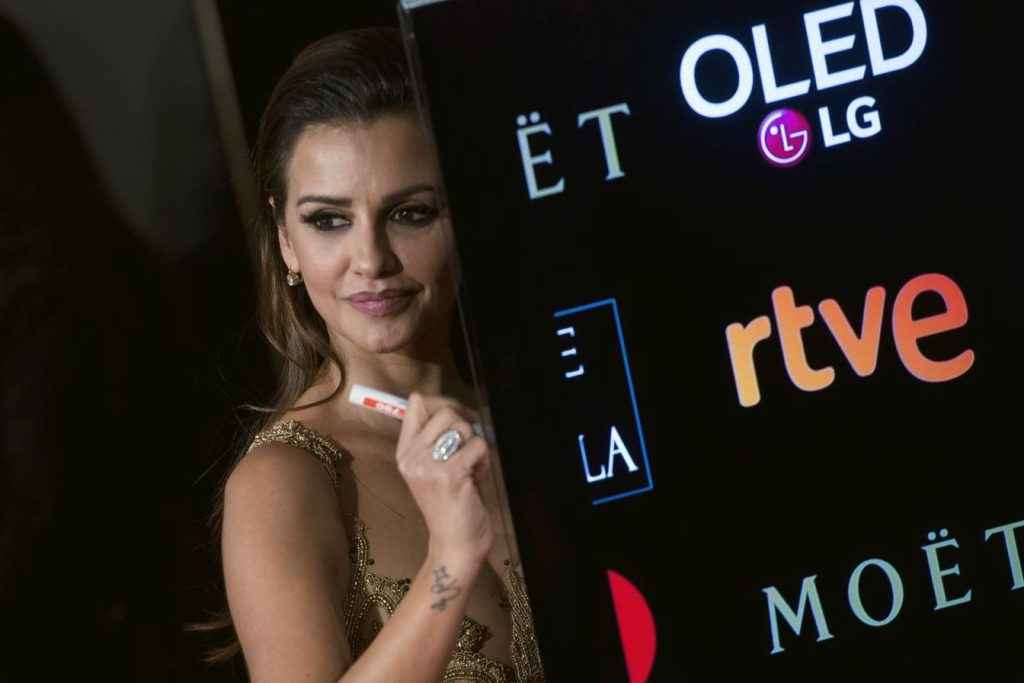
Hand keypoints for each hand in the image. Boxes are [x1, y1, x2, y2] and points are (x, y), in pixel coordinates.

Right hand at [395, 392, 494, 564]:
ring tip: (471, 466)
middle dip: (466, 426)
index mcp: (404, 452)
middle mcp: (411, 457)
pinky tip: (476, 476)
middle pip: (445, 411)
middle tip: (469, 447)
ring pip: (463, 427)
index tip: (457, 419)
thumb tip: (453, 405)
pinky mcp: (449, 475)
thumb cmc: (450, 502)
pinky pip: (478, 445)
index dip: (443, 404)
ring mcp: (428, 466)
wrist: (455, 542)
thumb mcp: (432, 468)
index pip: (416, 404)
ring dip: (476, 445)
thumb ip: (436, 438)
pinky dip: (484, 459)